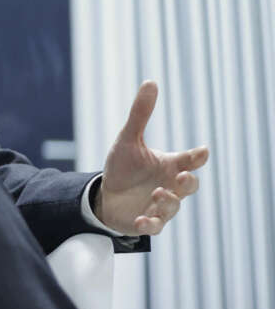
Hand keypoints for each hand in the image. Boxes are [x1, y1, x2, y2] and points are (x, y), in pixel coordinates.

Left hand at [95, 81, 208, 235]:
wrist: (107, 194)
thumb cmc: (123, 166)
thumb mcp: (128, 139)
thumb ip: (141, 114)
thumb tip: (151, 82)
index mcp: (169, 165)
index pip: (189, 161)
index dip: (196, 157)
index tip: (201, 151)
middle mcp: (169, 185)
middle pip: (188, 186)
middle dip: (188, 182)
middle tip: (181, 176)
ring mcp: (159, 205)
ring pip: (173, 207)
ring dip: (167, 201)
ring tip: (156, 193)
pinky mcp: (146, 220)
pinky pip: (154, 226)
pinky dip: (149, 224)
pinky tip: (141, 219)